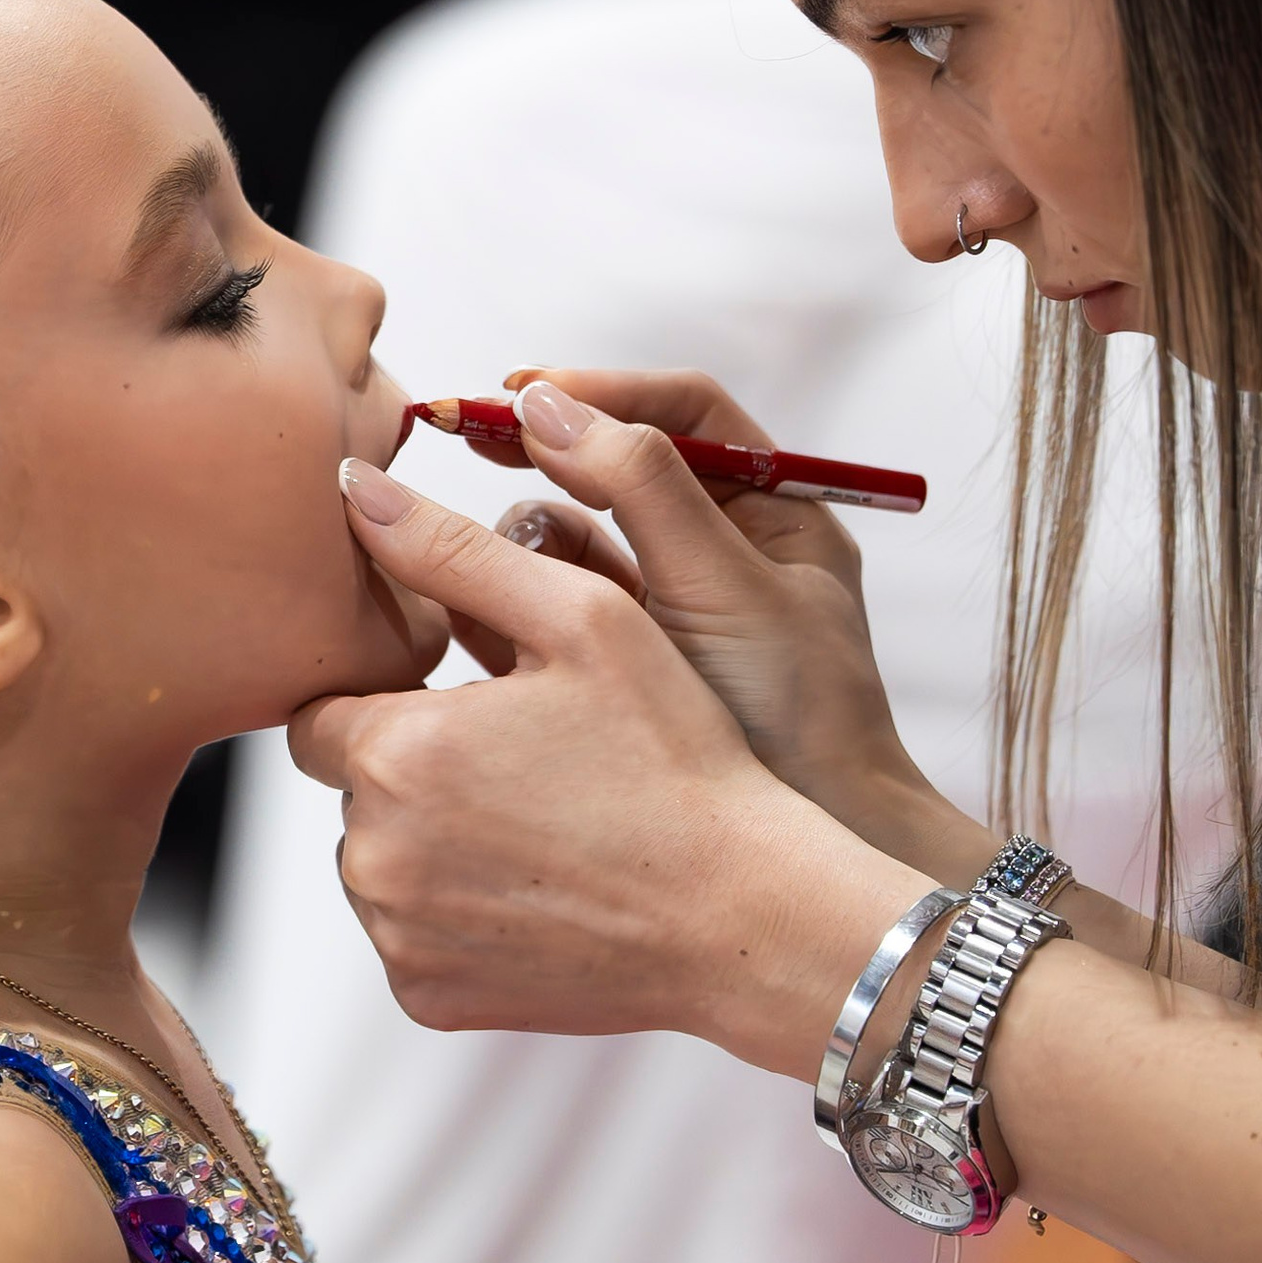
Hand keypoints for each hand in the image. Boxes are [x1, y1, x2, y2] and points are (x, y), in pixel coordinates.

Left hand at [293, 453, 921, 1064]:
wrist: (746, 917)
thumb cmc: (674, 755)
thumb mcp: (580, 618)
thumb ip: (448, 550)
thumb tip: (352, 492)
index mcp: (394, 751)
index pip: (321, 709)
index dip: (392, 697)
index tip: (469, 703)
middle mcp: (373, 854)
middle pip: (352, 787)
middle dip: (412, 766)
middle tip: (524, 762)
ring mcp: (399, 937)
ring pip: (378, 861)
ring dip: (429, 838)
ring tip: (540, 826)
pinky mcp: (430, 999)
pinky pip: (409, 935)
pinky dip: (455, 911)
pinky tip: (541, 890)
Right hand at [469, 371, 979, 882]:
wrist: (794, 873)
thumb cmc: (797, 727)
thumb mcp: (726, 587)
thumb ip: (642, 487)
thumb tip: (549, 404)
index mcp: (774, 516)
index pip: (688, 412)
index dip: (607, 388)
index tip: (524, 391)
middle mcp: (716, 553)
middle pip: (615, 464)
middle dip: (542, 449)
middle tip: (463, 432)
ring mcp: (659, 614)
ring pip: (572, 539)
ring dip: (529, 544)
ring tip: (502, 573)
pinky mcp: (611, 670)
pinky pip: (546, 609)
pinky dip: (508, 603)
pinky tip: (474, 618)